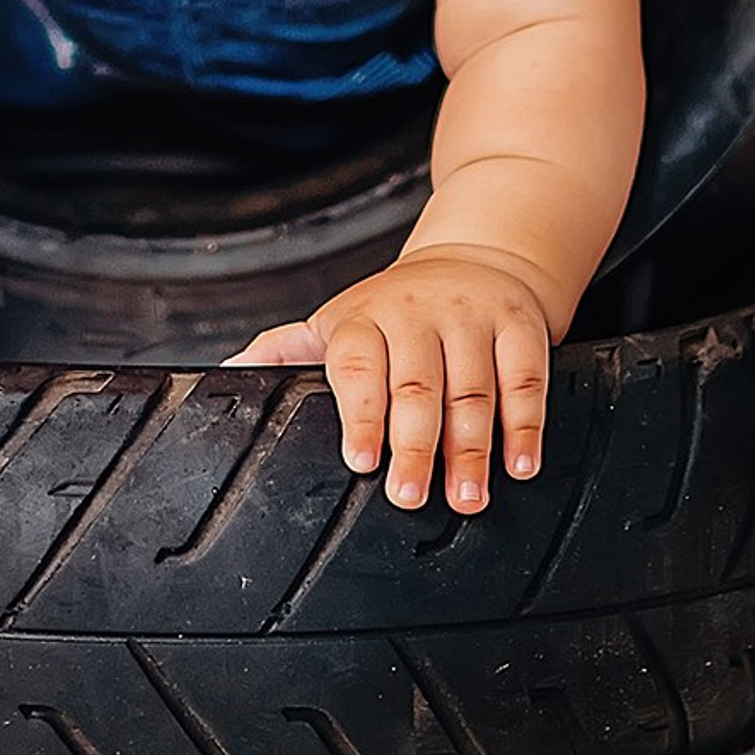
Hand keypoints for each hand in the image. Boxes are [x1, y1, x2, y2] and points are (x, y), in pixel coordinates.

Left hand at [226, 246, 554, 511]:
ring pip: (473, 389)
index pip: (358, 366)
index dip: (360, 414)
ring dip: (471, 449)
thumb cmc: (394, 309)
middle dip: (414, 445)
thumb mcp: (336, 322)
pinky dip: (526, 425)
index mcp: (364, 319)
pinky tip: (520, 464)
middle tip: (410, 497)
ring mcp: (472, 320)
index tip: (360, 460)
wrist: (476, 257)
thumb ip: (285, 351)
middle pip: (417, 385)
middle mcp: (418, 315)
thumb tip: (227, 376)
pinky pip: (527, 378)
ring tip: (466, 498)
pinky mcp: (521, 327)